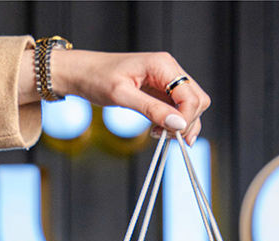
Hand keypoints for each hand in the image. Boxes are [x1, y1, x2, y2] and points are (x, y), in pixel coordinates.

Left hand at [21, 48, 210, 145]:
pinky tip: (157, 130)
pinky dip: (171, 123)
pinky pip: (177, 110)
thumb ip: (152, 110)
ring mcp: (166, 81)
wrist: (81, 74)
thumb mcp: (123, 96)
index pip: (191, 96)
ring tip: (158, 135)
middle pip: (197, 100)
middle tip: (167, 138)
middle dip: (187, 122)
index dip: (186, 119)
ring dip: (180, 125)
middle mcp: (169, 70)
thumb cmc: (97, 79)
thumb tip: (178, 124)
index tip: (172, 135)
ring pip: (190, 107)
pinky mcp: (160, 92)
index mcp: (163, 65)